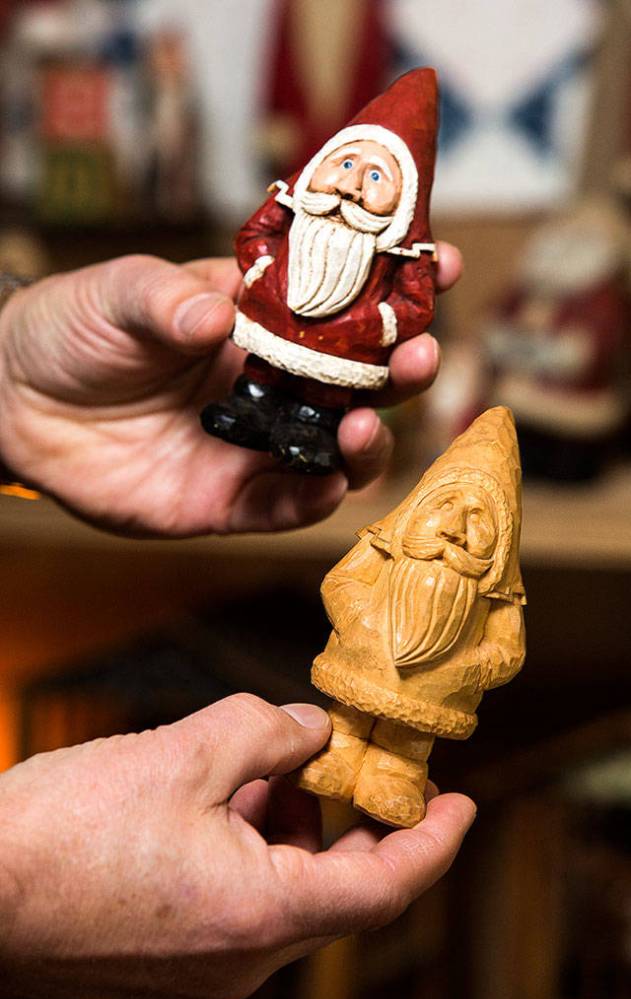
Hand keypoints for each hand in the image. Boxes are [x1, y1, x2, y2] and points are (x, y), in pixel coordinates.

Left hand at [0, 247, 460, 536]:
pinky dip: (312, 498)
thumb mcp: (119, 294)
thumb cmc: (72, 328)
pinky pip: (284, 506)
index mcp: (259, 320)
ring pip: (336, 451)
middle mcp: (271, 383)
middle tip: (421, 352)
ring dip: (368, 441)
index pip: (345, 300)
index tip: (443, 261)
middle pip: (361, 381)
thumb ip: (167, 300)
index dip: (398, 282)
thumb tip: (217, 317)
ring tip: (367, 423)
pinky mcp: (225, 501)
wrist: (15, 401)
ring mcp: (254, 444)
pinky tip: (325, 480)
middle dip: (403, 367)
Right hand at [0, 695, 474, 998]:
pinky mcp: (160, 975)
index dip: (433, 844)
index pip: (383, 887)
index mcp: (261, 915)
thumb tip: (312, 731)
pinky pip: (235, 914)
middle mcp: (239, 964)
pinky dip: (248, 857)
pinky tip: (216, 806)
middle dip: (348, 825)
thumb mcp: (187, 751)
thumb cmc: (66, 830)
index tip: (465, 807)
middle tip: (349, 769)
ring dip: (289, 834)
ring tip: (264, 772)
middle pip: (332, 893)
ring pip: (280, 900)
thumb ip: (269, 733)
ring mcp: (196, 978)